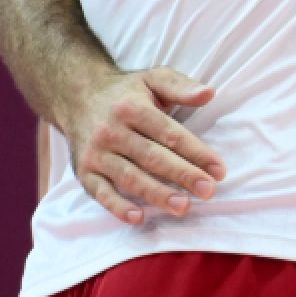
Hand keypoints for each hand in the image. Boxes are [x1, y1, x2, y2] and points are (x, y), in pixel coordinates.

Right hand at [64, 67, 222, 223]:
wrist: (76, 96)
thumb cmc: (127, 92)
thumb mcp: (153, 79)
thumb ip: (181, 86)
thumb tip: (209, 93)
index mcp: (132, 108)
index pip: (169, 134)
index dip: (196, 152)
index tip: (219, 170)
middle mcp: (111, 131)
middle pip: (152, 157)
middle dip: (182, 175)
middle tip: (208, 191)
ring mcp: (96, 153)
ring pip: (129, 177)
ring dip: (156, 194)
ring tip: (183, 207)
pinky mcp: (84, 171)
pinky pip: (101, 193)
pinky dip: (118, 207)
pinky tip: (139, 218)